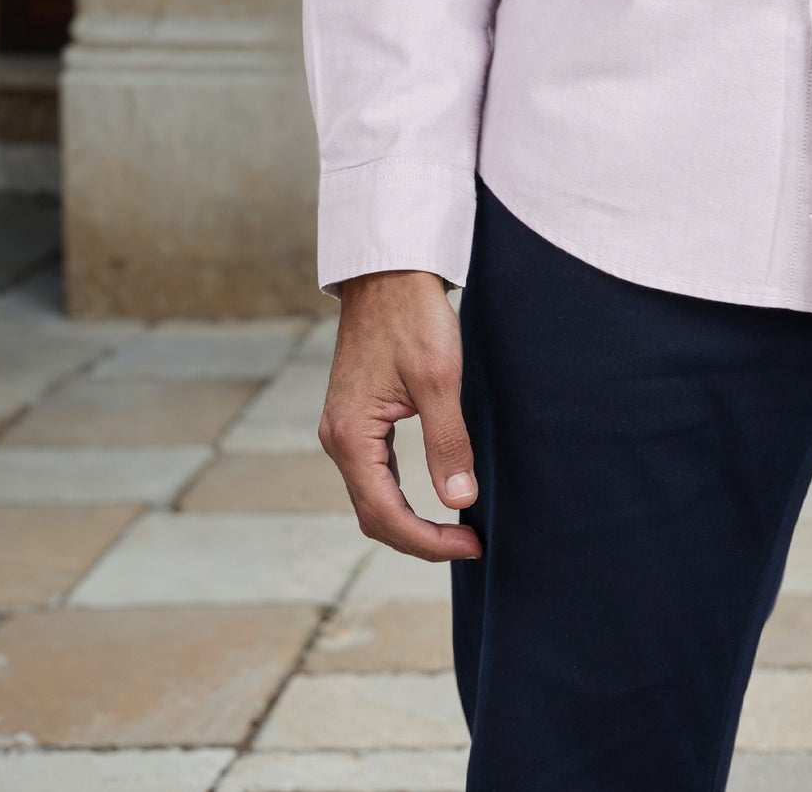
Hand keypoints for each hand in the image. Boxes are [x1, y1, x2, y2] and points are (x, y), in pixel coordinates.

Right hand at [319, 269, 482, 559]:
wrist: (390, 267)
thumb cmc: (413, 315)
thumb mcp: (439, 380)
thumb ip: (447, 444)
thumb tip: (460, 502)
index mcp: (350, 436)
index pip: (385, 515)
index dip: (429, 540)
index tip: (472, 544)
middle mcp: (338, 438)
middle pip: (374, 514)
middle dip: (420, 538)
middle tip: (470, 543)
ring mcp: (344, 426)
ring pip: (373, 495)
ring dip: (411, 518)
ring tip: (457, 528)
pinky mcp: (357, 414)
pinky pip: (375, 471)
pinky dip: (402, 493)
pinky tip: (433, 493)